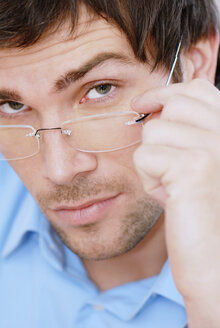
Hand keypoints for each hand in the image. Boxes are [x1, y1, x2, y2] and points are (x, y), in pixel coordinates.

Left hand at [132, 79, 219, 326]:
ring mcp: (215, 146)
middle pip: (174, 105)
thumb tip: (153, 106)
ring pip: (154, 132)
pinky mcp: (193, 167)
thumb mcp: (198, 164)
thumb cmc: (203, 211)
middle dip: (157, 132)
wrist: (216, 259)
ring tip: (173, 186)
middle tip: (161, 161)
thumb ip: (187, 132)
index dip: (165, 93)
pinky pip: (145, 156)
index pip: (196, 90)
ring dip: (154, 161)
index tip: (143, 104)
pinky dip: (149, 180)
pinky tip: (170, 198)